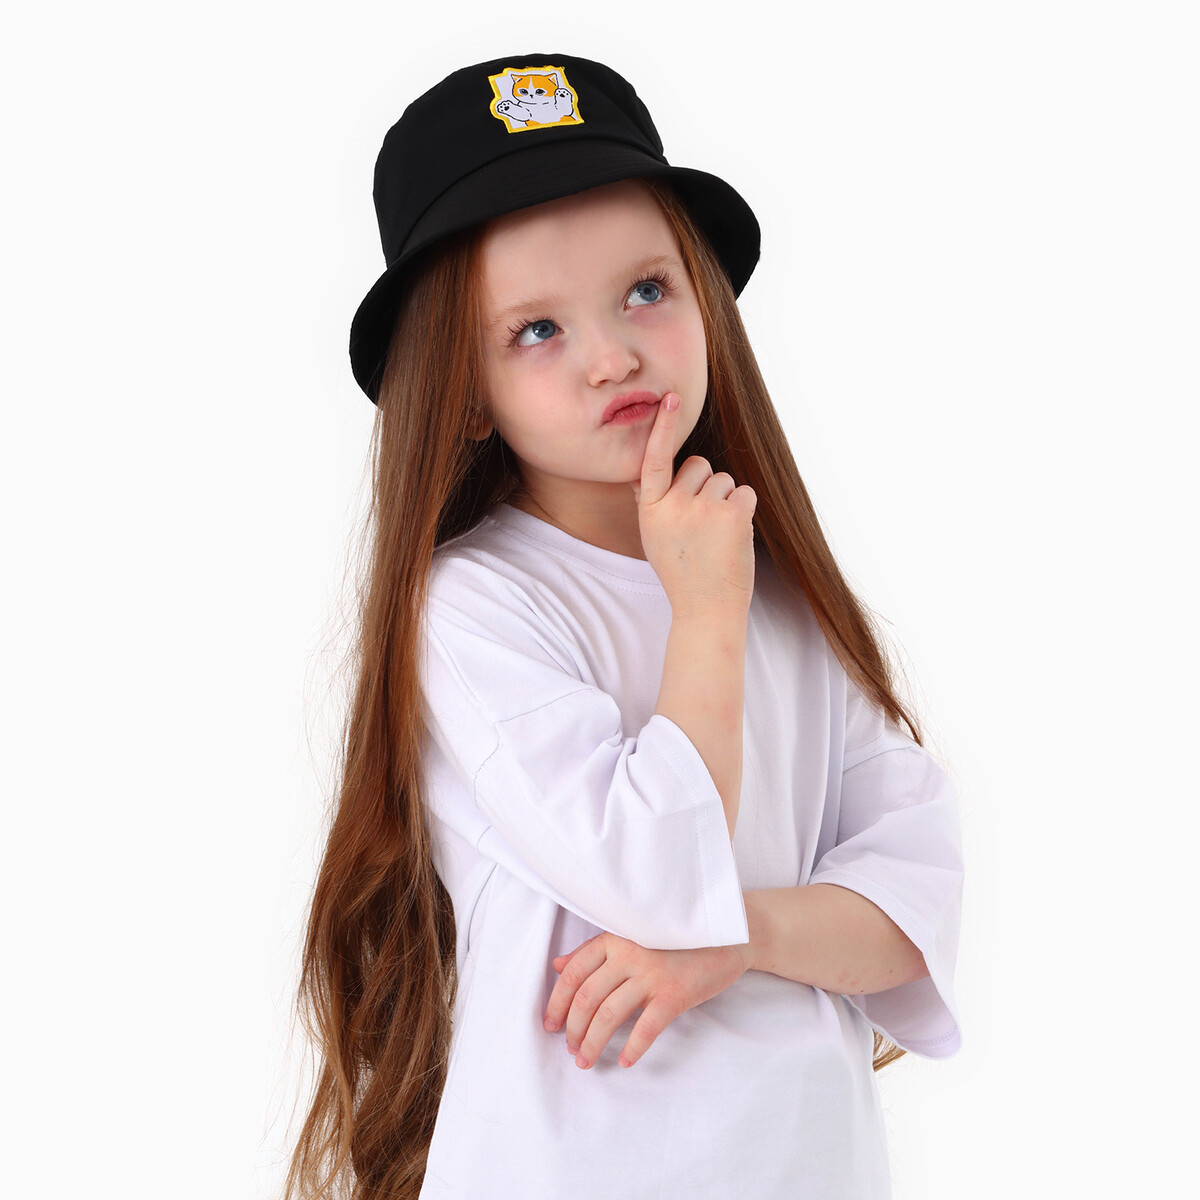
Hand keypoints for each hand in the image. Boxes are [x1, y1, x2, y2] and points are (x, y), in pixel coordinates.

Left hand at [542, 930, 751, 1069]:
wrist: (728, 936)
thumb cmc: (676, 939)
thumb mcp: (632, 937)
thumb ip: (594, 951)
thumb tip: (557, 966)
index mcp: (614, 937)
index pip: (573, 973)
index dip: (557, 1002)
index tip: (550, 1025)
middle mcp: (629, 953)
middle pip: (587, 997)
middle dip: (573, 1029)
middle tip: (571, 1049)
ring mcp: (652, 973)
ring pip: (609, 1015)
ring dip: (593, 1043)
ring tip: (586, 1061)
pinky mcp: (675, 993)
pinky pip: (646, 1027)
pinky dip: (633, 1047)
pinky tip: (625, 1060)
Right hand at [631, 393, 756, 618]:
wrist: (706, 610)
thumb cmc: (682, 572)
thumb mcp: (654, 537)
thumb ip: (650, 503)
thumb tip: (640, 475)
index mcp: (650, 509)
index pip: (653, 461)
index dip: (663, 428)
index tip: (671, 398)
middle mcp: (673, 506)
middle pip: (699, 466)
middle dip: (706, 486)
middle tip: (703, 524)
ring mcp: (703, 509)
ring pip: (724, 480)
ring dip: (726, 502)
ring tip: (717, 537)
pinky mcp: (733, 515)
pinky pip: (744, 493)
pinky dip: (744, 511)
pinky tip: (734, 537)